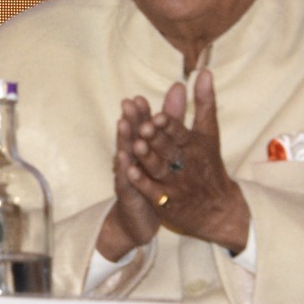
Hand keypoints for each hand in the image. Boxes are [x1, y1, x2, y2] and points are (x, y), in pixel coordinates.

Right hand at [96, 94, 163, 260]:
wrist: (139, 218)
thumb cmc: (152, 179)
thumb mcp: (163, 146)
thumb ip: (171, 117)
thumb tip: (180, 86)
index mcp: (142, 145)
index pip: (141, 124)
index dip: (141, 112)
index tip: (139, 97)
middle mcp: (132, 157)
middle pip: (131, 134)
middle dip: (130, 119)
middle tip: (128, 104)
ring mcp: (128, 174)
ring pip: (126, 154)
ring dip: (124, 140)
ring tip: (123, 124)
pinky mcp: (129, 193)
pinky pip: (128, 181)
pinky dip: (126, 170)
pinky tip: (125, 161)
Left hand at [123, 69, 250, 253]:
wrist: (218, 208)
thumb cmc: (209, 163)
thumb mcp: (209, 132)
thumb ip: (204, 102)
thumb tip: (204, 71)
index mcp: (194, 145)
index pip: (181, 133)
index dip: (170, 126)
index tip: (159, 116)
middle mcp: (186, 164)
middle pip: (168, 149)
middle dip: (156, 139)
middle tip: (143, 128)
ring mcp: (176, 184)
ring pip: (159, 169)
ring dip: (147, 157)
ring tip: (135, 145)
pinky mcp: (167, 201)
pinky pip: (153, 191)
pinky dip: (141, 181)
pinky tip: (129, 171)